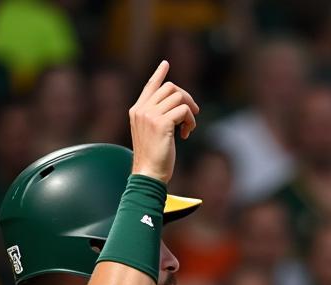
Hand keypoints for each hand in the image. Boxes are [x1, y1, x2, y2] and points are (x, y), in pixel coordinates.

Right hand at [129, 60, 199, 183]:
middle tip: (194, 112)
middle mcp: (142, 110)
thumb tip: (177, 108)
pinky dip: (190, 121)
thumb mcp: (151, 133)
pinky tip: (186, 134)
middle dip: (186, 98)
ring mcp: (150, 115)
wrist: (148, 174)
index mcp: (136, 110)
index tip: (166, 63)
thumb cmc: (152, 158)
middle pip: (169, 88)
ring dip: (189, 112)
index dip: (159, 74)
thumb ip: (156, 117)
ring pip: (178, 97)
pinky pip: (184, 111)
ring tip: (188, 128)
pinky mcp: (162, 123)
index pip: (150, 86)